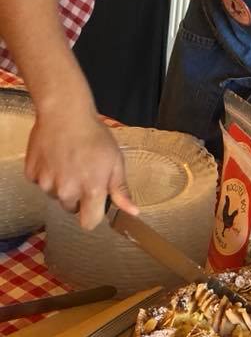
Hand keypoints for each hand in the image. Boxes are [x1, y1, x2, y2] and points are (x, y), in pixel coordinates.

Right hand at [25, 106, 137, 229]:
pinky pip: (40, 183)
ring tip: (69, 162)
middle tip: (83, 173)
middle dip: (78, 196)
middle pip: (72, 208)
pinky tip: (54, 157)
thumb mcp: (115, 161)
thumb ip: (120, 190)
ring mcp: (46, 183)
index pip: (89, 223)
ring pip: (55, 195)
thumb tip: (132, 212)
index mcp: (91, 191)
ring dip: (61, 185)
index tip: (96, 203)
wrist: (65, 113)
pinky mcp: (31, 174)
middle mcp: (66, 191)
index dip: (94, 214)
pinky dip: (46, 174)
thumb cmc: (95, 136)